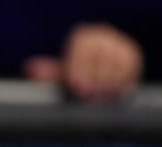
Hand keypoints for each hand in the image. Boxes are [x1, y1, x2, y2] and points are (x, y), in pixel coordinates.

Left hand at [23, 23, 142, 102]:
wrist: (99, 69)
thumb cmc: (76, 74)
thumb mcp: (61, 74)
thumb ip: (47, 73)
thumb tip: (29, 68)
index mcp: (81, 37)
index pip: (82, 50)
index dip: (79, 69)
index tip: (76, 86)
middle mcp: (101, 34)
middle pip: (100, 56)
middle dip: (94, 79)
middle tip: (88, 96)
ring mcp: (118, 42)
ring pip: (117, 62)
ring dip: (109, 82)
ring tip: (101, 97)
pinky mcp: (132, 53)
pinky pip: (130, 67)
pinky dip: (123, 81)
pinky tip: (114, 92)